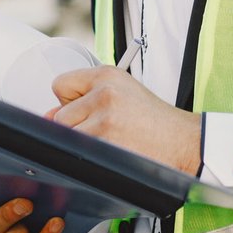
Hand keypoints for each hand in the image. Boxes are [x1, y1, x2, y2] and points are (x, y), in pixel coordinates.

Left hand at [48, 65, 201, 173]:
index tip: (85, 110)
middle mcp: (103, 91)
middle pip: (59, 116)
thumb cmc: (155, 121)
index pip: (60, 85)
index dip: (69, 102)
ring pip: (67, 136)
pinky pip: (78, 153)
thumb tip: (48, 116)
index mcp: (107, 74)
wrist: (183, 141)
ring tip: (111, 141)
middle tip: (105, 130)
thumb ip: (85, 98)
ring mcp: (104, 117)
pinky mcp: (105, 141)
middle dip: (76, 127)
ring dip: (83, 144)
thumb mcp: (123, 93)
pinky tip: (113, 152)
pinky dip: (90, 158)